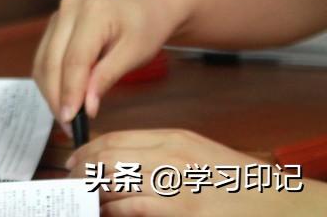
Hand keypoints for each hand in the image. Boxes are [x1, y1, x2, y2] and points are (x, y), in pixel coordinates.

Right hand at [33, 0, 184, 123]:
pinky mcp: (54, 25)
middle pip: (52, 61)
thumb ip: (107, 77)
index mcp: (92, 12)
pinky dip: (50, 81)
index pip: (74, 59)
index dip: (70, 92)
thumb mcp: (134, 54)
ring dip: (50, 92)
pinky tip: (62, 98)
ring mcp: (57, 16)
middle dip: (56, 96)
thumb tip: (86, 107)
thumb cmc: (146, 29)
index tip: (71, 120)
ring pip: (43, 62)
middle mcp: (68, 9)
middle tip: (67, 126)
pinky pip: (45, 58)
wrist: (147, 7)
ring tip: (66, 117)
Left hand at [67, 129, 321, 215]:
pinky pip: (132, 206)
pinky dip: (112, 210)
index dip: (86, 150)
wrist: (278, 204)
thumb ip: (159, 154)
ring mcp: (177, 183)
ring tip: (84, 199)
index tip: (73, 160)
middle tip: (70, 181)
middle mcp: (172, 156)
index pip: (115, 138)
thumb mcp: (197, 155)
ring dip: (92, 191)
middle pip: (107, 156)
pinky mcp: (182, 210)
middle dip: (81, 169)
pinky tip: (106, 212)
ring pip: (114, 180)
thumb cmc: (237, 183)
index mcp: (174, 139)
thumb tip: (119, 160)